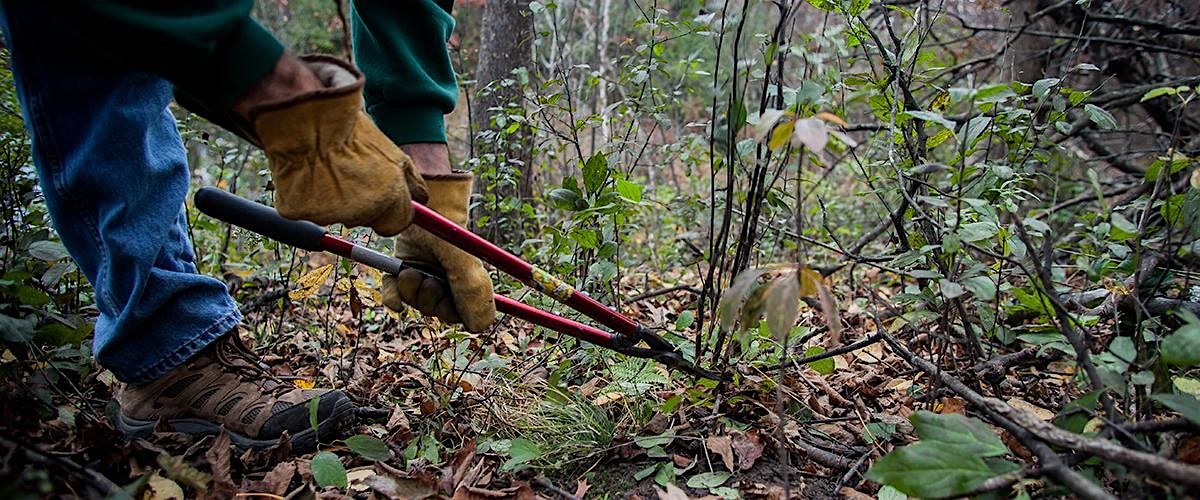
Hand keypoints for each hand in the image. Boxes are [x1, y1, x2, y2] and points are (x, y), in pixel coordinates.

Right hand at [237, 55, 427, 235]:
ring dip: (331, 200)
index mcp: (389, 195)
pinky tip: (304, 173)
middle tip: (346, 176)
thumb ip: (408, 180)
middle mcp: (364, 210)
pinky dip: (304, 197)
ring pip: (335, 217)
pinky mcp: (301, 212)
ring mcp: (330, 214)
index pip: (397, 223)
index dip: (390, 211)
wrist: (308, 119)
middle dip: (361, 205)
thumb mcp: (391, 151)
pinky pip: (305, 210)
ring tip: (323, 168)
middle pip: (366, 221)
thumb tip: (420, 198)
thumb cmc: (348, 130)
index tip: (381, 200)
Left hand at [381, 173, 496, 331]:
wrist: (419, 207)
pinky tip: (395, 293)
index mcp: (467, 282)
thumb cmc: (446, 231)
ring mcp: (423, 277)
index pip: (462, 315)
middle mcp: (446, 282)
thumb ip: (473, 293)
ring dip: (411, 292)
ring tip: (411, 271)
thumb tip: (480, 328)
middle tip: (429, 282)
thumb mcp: (462, 261)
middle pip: (436, 311)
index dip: (452, 313)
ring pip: (415, 304)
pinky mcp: (402, 272)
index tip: (446, 302)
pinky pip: (395, 298)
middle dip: (430, 300)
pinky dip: (393, 297)